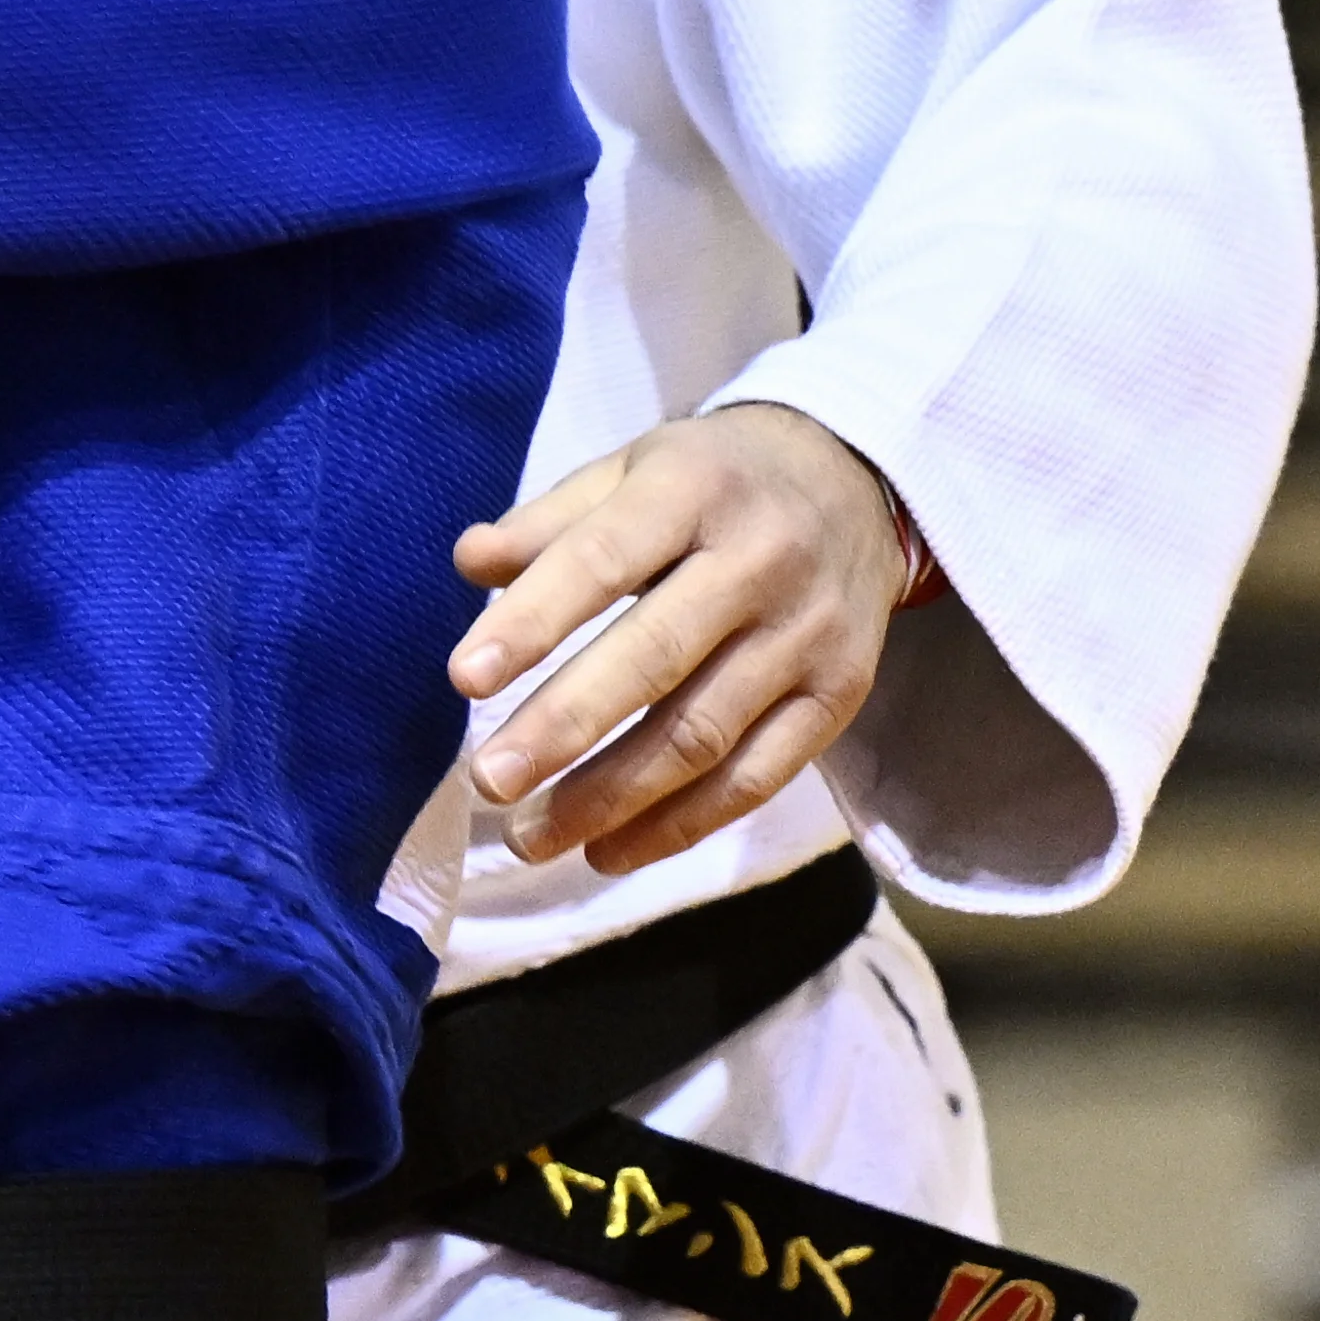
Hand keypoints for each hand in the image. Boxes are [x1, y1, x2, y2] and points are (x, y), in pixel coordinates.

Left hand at [447, 406, 905, 877]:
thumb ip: (550, 522)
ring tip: (531, 838)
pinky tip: (606, 851)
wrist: (855, 481)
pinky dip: (678, 827)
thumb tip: (470, 562)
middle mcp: (761, 561)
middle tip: (490, 781)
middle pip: (657, 659)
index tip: (464, 678)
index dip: (535, 621)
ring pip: (702, 735)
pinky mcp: (840, 697)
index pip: (604, 560)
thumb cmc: (714, 481)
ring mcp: (808, 635)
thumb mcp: (632, 468)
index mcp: (695, 490)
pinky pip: (755, 779)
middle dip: (565, 726)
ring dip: (610, 798)